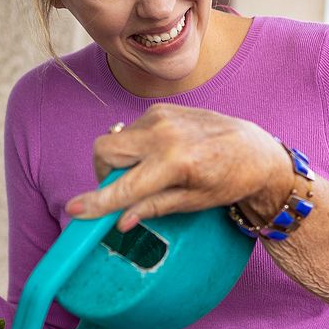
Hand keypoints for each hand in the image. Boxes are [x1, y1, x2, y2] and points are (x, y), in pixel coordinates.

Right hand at [66, 104, 290, 231]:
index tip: (75, 210)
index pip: (124, 186)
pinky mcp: (162, 109)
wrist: (253, 150)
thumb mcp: (193, 202)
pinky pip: (132, 130)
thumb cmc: (228, 180)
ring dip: (122, 159)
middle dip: (104, 171)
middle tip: (122, 188)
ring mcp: (161, 116)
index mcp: (174, 162)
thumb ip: (153, 208)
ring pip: (116, 139)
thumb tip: (121, 220)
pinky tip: (160, 155)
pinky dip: (136, 146)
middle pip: (105, 150)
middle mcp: (163, 133)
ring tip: (150, 172)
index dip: (97, 201)